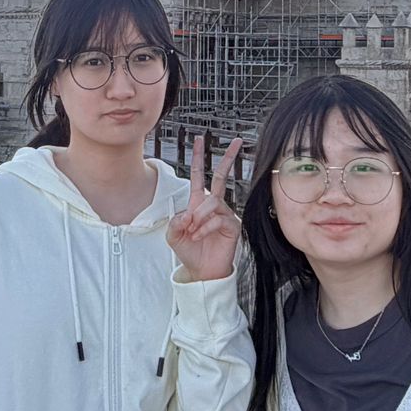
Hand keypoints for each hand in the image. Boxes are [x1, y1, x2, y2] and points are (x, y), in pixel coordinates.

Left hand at [168, 134, 243, 282]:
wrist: (201, 270)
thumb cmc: (190, 251)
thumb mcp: (173, 235)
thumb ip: (175, 221)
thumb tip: (188, 213)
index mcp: (198, 203)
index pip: (199, 176)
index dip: (198, 158)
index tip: (199, 139)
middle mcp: (213, 205)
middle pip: (221, 177)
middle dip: (229, 158)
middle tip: (237, 142)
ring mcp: (224, 214)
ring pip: (212, 203)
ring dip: (199, 217)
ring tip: (193, 231)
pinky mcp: (232, 225)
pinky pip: (217, 218)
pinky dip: (205, 227)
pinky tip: (200, 235)